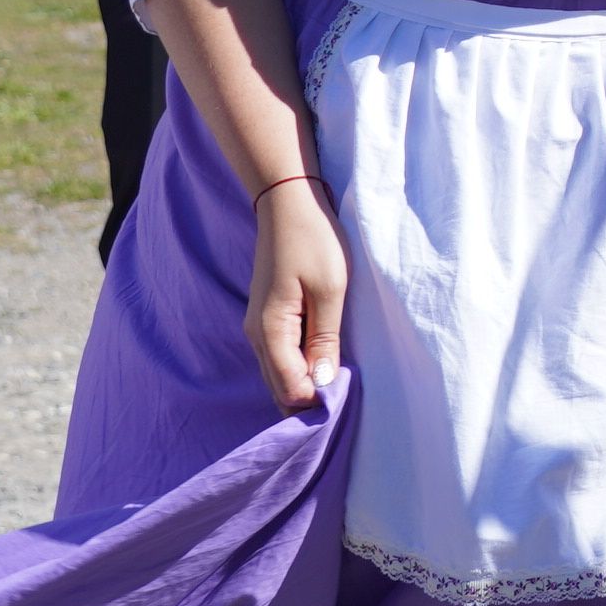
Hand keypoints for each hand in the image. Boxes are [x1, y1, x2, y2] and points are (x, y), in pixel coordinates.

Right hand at [246, 176, 349, 412]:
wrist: (287, 205)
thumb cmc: (314, 241)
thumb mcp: (330, 289)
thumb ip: (325, 339)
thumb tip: (321, 384)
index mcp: (270, 331)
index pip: (290, 389)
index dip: (318, 399)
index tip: (348, 393)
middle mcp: (257, 337)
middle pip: (279, 390)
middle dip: (309, 400)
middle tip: (346, 397)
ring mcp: (258, 329)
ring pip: (278, 376)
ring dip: (305, 385)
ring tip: (339, 383)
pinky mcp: (267, 320)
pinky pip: (280, 359)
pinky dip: (298, 369)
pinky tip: (322, 363)